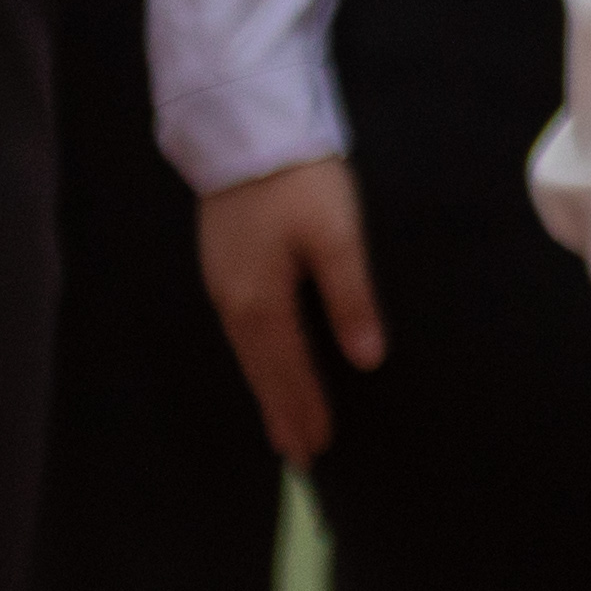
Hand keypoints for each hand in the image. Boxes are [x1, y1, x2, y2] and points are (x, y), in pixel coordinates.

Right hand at [195, 158, 381, 461]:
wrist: (249, 130)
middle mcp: (234, 303)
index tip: (319, 450)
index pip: (286, 370)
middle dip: (283, 413)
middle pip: (263, 370)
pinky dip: (260, 361)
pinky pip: (245, 332)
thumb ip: (350, 297)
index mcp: (260, 302)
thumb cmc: (300, 182)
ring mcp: (224, 285)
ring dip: (270, 392)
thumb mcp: (336, 236)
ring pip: (250, 354)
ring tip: (286, 429)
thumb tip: (366, 357)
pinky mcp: (226, 268)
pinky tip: (268, 367)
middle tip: (302, 460)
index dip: (304, 409)